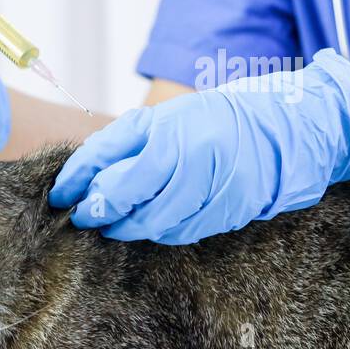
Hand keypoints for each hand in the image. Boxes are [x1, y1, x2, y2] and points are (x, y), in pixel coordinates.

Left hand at [49, 49, 349, 244]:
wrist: (286, 126)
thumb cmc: (216, 116)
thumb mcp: (165, 116)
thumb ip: (123, 143)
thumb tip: (80, 177)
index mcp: (171, 134)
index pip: (113, 172)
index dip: (83, 189)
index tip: (62, 197)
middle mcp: (193, 163)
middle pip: (132, 205)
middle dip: (104, 214)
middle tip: (87, 216)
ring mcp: (215, 191)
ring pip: (158, 225)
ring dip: (131, 227)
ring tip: (116, 223)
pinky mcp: (231, 212)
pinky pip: (186, 232)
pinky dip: (164, 231)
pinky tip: (153, 224)